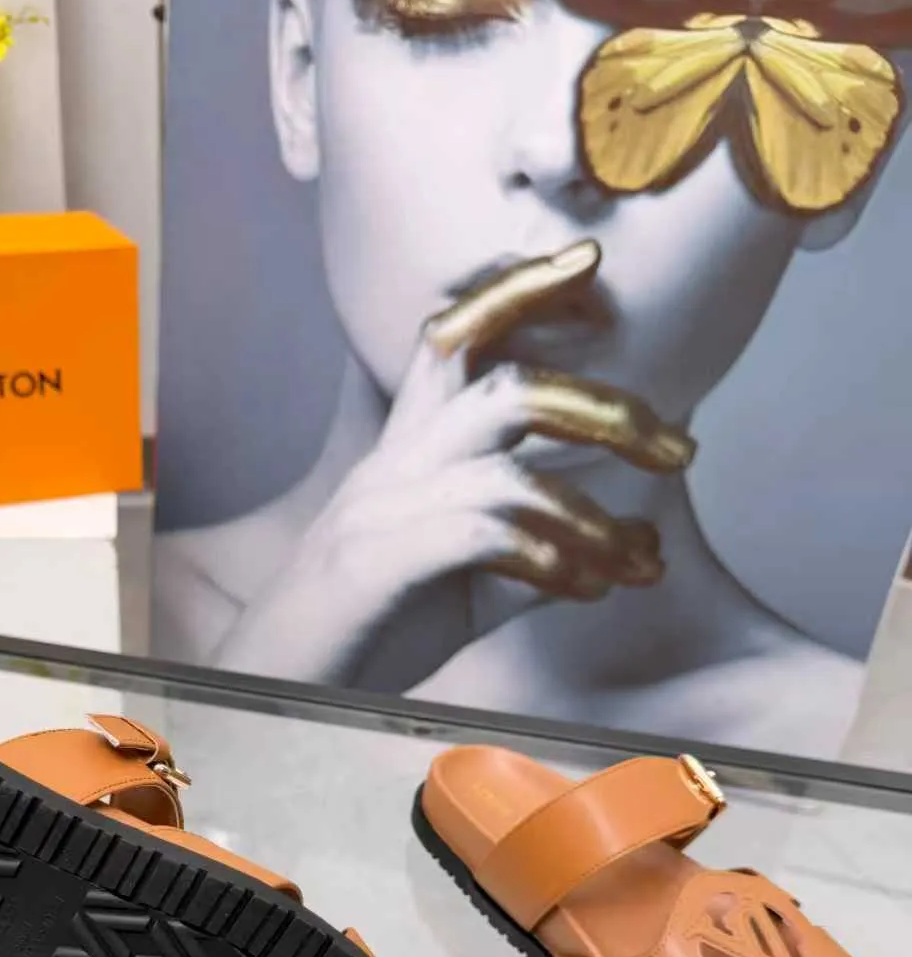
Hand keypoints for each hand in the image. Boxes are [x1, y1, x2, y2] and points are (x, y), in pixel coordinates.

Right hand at [215, 240, 694, 685]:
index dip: (521, 291)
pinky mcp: (376, 564)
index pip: (456, 339)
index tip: (592, 267)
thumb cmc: (370, 629)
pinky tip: (584, 590)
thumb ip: (540, 553)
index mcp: (407, 453)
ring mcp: (379, 511)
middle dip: (607, 411)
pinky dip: (548, 558)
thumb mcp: (468, 587)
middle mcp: (392, 466)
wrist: (275, 689)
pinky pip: (480, 535)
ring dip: (590, 516)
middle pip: (506, 391)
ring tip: (633, 560)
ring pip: (504, 469)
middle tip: (681, 452)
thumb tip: (633, 544)